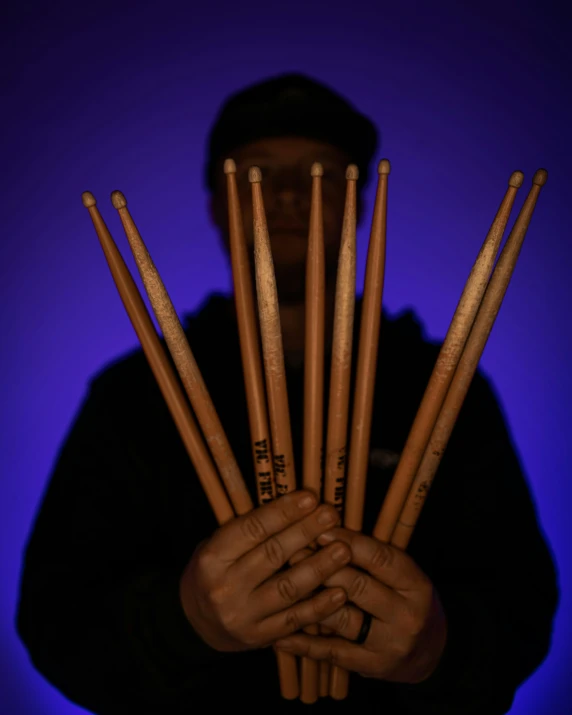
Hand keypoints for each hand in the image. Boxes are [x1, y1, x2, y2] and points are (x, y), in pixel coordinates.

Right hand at [179, 491, 351, 651]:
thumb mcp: (219, 546)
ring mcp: (242, 616)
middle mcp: (225, 587)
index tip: (310, 497)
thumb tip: (295, 506)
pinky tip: (340, 593)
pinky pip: (294, 620)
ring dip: (319, 568)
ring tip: (344, 550)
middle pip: (272, 555)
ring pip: (287, 589)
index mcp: (212, 558)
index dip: (283, 512)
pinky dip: (319, 607)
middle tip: (331, 515)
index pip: (252, 529)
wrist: (195, 623)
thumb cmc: (215, 572)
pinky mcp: (258, 638)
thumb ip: (250, 531)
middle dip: (306, 532)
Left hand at [274, 528, 446, 683]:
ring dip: (309, 601)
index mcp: (415, 584)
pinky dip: (304, 643)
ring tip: (281, 585)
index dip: (347, 542)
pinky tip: (279, 635)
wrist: (429, 652)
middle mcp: (406, 614)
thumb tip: (327, 528)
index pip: (379, 558)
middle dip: (321, 567)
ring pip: (342, 619)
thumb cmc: (406, 599)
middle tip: (291, 552)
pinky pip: (332, 652)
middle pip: (358, 587)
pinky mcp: (371, 666)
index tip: (318, 528)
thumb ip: (372, 556)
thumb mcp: (403, 574)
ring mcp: (389, 644)